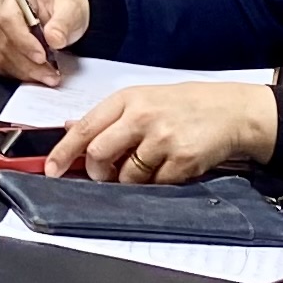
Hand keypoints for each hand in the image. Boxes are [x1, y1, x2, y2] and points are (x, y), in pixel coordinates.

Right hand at [0, 0, 87, 85]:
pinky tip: (35, 76)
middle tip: (49, 72)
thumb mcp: (70, 10)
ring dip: (25, 71)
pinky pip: (0, 66)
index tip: (41, 56)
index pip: (8, 19)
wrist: (62, 20)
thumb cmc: (62, 10)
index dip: (23, 41)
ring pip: (1, 57)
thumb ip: (62, 23)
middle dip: (27, 62)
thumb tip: (53, 39)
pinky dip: (19, 74)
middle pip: (4, 42)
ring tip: (47, 76)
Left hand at [50, 81, 275, 182]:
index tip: (51, 170)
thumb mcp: (144, 98)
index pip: (85, 128)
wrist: (232, 111)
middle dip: (97, 172)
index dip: (63, 152)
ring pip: (126, 176)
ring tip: (147, 166)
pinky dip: (157, 184)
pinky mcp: (182, 159)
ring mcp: (162, 138)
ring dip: (130, 181)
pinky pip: (155, 184)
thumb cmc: (186, 105)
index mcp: (127, 99)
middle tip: (106, 175)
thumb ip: (109, 116)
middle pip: (99, 154)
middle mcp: (142, 116)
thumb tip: (71, 128)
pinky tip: (169, 168)